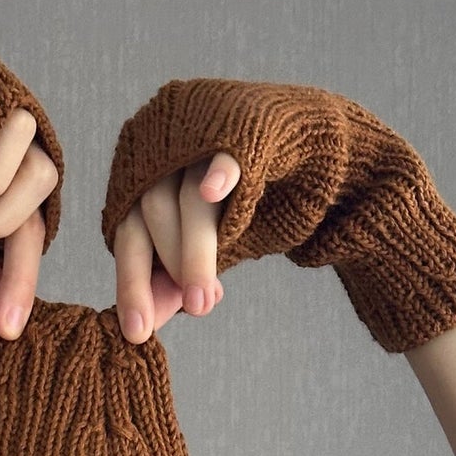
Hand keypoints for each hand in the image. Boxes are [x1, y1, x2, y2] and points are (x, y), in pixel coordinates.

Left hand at [101, 78, 455, 352]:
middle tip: (195, 313)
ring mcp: (204, 129)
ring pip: (185, 195)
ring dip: (195, 250)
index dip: (131, 281)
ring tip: (208, 299)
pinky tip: (211, 190)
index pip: (128, 230)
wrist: (327, 163)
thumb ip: (175, 282)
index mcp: (147, 174)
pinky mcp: (249, 123)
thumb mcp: (213, 252)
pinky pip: (227, 148)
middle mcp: (166, 144)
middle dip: (171, 269)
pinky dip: (219, 170)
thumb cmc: (258, 209)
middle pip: (150, 211)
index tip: (137, 332)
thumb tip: (144, 329)